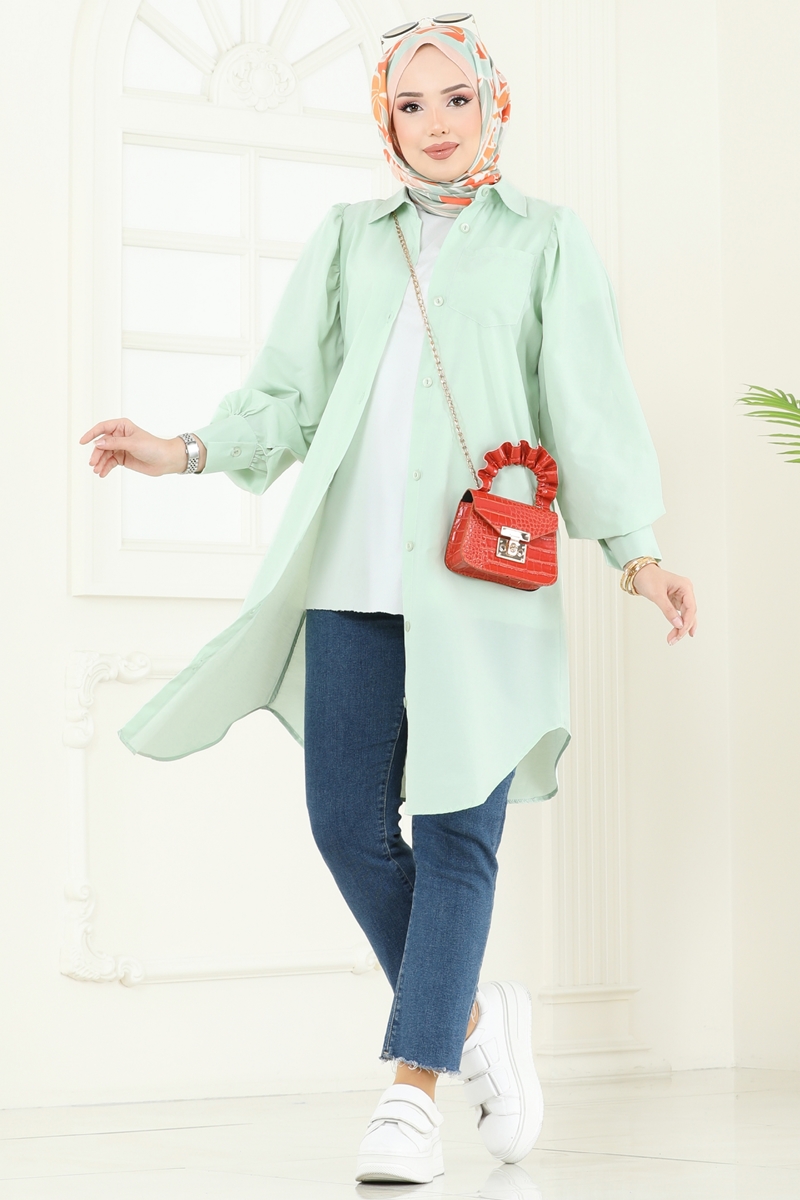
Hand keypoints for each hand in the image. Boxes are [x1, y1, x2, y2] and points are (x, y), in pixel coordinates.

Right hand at [79, 419, 205, 476]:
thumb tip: (98, 443)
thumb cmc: (153, 447)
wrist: (166, 460)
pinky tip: (102, 473)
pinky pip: (110, 462)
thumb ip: (114, 443)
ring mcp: (121, 447)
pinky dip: (105, 468)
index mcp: (122, 426)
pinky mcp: (123, 458)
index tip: (82, 441)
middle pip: (102, 444)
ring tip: (97, 470)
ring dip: (100, 462)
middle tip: (93, 463)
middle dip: (97, 454)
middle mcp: (120, 436)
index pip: (102, 428)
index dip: (91, 434)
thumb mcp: (132, 443)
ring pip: (105, 454)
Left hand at [630, 563, 696, 645]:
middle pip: (689, 613)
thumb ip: (668, 610)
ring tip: (674, 639)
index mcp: (685, 586)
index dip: (687, 622)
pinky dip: (678, 623)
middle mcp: (686, 591)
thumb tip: (678, 624)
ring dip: (680, 627)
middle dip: (683, 627)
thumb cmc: (648, 578)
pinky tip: (679, 632)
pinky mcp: (675, 600)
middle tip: (674, 639)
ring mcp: (681, 596)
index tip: (680, 632)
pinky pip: (680, 614)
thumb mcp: (657, 595)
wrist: (639, 573)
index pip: (691, 608)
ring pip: (686, 615)